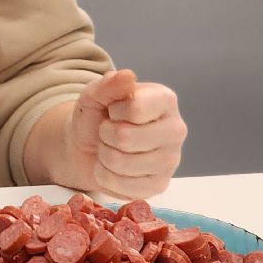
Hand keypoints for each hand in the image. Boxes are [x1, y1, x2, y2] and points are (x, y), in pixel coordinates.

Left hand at [64, 68, 185, 197]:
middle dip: (105, 134)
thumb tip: (128, 75)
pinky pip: (124, 186)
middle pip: (126, 138)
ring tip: (109, 148)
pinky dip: (106, 176)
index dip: (113, 111)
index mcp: (164, 100)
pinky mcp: (160, 186)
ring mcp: (171, 161)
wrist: (86, 146)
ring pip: (122, 163)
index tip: (112, 111)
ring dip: (104, 156)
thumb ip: (108, 84)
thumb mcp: (94, 94)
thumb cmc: (96, 115)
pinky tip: (112, 168)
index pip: (136, 108)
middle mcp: (175, 130)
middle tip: (107, 132)